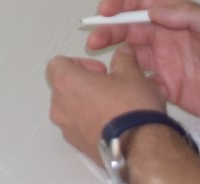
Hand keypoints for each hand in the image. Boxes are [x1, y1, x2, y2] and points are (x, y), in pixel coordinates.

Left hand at [47, 45, 165, 162]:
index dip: (79, 63)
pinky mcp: (77, 143)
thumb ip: (123, 59)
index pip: (57, 63)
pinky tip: (113, 125)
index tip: (99, 70)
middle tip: (109, 88)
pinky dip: (90, 123)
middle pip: (64, 86)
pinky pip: (78, 127)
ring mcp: (66, 127)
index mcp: (66, 82)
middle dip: (84, 84)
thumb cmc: (133, 111)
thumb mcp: (133, 75)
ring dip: (87, 104)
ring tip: (114, 108)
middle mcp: (59, 104)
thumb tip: (123, 53)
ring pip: (70, 108)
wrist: (141, 147)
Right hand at [85, 0, 199, 116]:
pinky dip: (131, 81)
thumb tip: (153, 12)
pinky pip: (142, 81)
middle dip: (108, 30)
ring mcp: (166, 62)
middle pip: (129, 28)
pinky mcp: (167, 86)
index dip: (120, 4)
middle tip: (94, 39)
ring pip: (130, 53)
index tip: (105, 11)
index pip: (142, 3)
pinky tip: (128, 83)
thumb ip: (186, 15)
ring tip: (103, 62)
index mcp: (177, 18)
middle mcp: (167, 37)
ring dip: (114, 55)